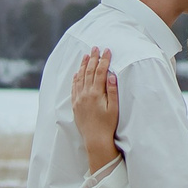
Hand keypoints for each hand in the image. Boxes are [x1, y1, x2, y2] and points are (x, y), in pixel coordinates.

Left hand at [71, 47, 120, 171]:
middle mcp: (85, 94)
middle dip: (93, 58)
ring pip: (80, 77)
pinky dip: (76, 78)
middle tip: (95, 48)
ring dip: (83, 65)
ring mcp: (78, 99)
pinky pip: (74, 87)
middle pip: (89, 72)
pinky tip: (77, 72)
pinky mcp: (75, 104)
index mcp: (96, 94)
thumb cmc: (107, 125)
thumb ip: (112, 91)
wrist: (95, 139)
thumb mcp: (114, 108)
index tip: (107, 50)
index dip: (104, 60)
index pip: (100, 72)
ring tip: (86, 55)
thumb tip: (111, 75)